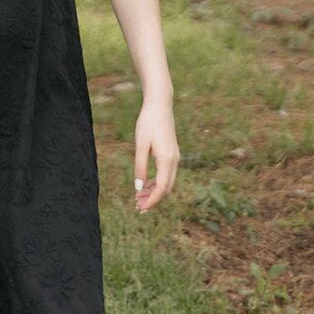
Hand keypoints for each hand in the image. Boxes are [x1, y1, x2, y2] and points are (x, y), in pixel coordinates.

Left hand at [134, 96, 178, 211]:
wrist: (160, 105)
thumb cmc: (148, 122)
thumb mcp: (140, 145)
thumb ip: (140, 166)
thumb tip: (138, 188)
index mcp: (167, 160)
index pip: (162, 188)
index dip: (152, 201)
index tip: (140, 208)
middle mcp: (175, 160)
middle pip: (166, 188)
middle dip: (153, 199)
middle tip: (137, 207)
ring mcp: (175, 157)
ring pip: (167, 182)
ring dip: (154, 192)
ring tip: (139, 198)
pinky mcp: (172, 153)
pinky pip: (167, 174)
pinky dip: (157, 182)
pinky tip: (145, 185)